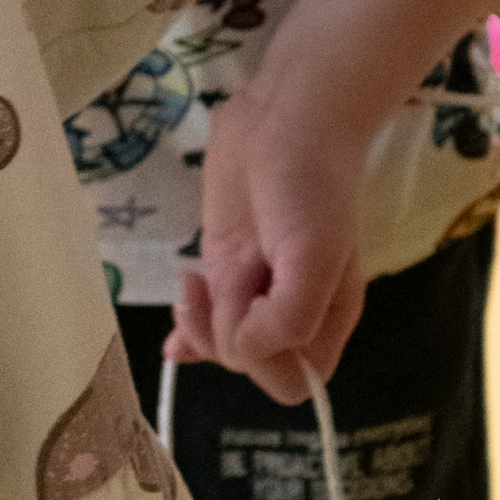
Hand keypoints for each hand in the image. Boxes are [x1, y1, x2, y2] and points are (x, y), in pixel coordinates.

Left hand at [171, 80, 368, 404]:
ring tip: (206, 271)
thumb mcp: (315, 258)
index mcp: (327, 319)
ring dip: (202, 320)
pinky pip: (202, 322)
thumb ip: (287, 321)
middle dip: (228, 328)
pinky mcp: (222, 269)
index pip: (293, 382)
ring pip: (220, 346)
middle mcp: (292, 314)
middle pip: (250, 366)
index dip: (264, 358)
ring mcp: (253, 293)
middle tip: (239, 269)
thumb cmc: (310, 187)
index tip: (255, 304)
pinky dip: (187, 334)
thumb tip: (242, 347)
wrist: (285, 118)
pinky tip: (172, 341)